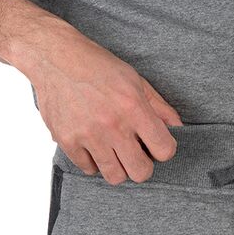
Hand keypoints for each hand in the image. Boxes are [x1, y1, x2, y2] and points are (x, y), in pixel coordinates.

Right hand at [26, 24, 181, 184]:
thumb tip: (178, 128)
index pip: (164, 150)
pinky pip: (89, 169)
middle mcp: (112, 125)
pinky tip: (95, 145)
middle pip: (141, 172)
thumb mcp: (136, 81)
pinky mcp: (67, 141)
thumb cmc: (99, 67)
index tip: (156, 144)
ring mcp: (88, 135)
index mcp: (134, 108)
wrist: (55, 58)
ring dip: (119, 167)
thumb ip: (159, 107)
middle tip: (136, 153)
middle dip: (142, 165)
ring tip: (115, 151)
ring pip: (115, 176)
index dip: (164, 149)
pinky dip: (94, 162)